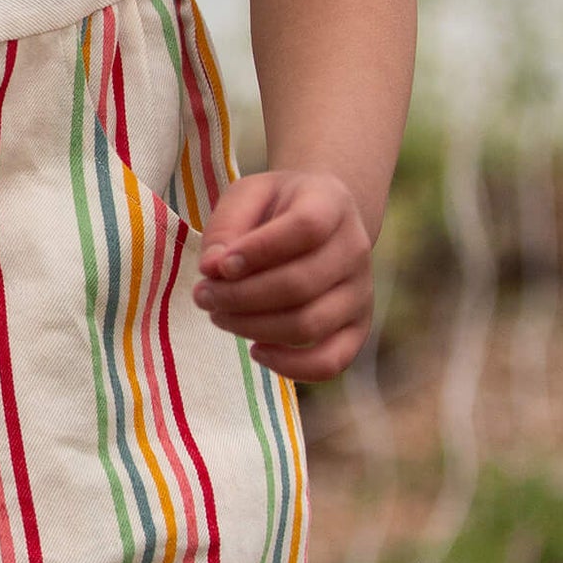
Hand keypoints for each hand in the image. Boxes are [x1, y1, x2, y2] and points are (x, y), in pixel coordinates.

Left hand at [190, 168, 373, 382]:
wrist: (319, 219)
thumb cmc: (274, 206)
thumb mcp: (246, 195)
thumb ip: (227, 226)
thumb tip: (213, 269)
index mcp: (331, 203)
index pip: (305, 228)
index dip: (258, 250)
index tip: (218, 265)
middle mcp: (355, 249)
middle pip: (300, 284)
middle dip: (240, 296)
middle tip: (202, 295)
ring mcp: (361, 291)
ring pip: (309, 324)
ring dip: (253, 327)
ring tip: (218, 315)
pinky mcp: (357, 327)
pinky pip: (331, 361)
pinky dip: (291, 366)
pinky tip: (255, 351)